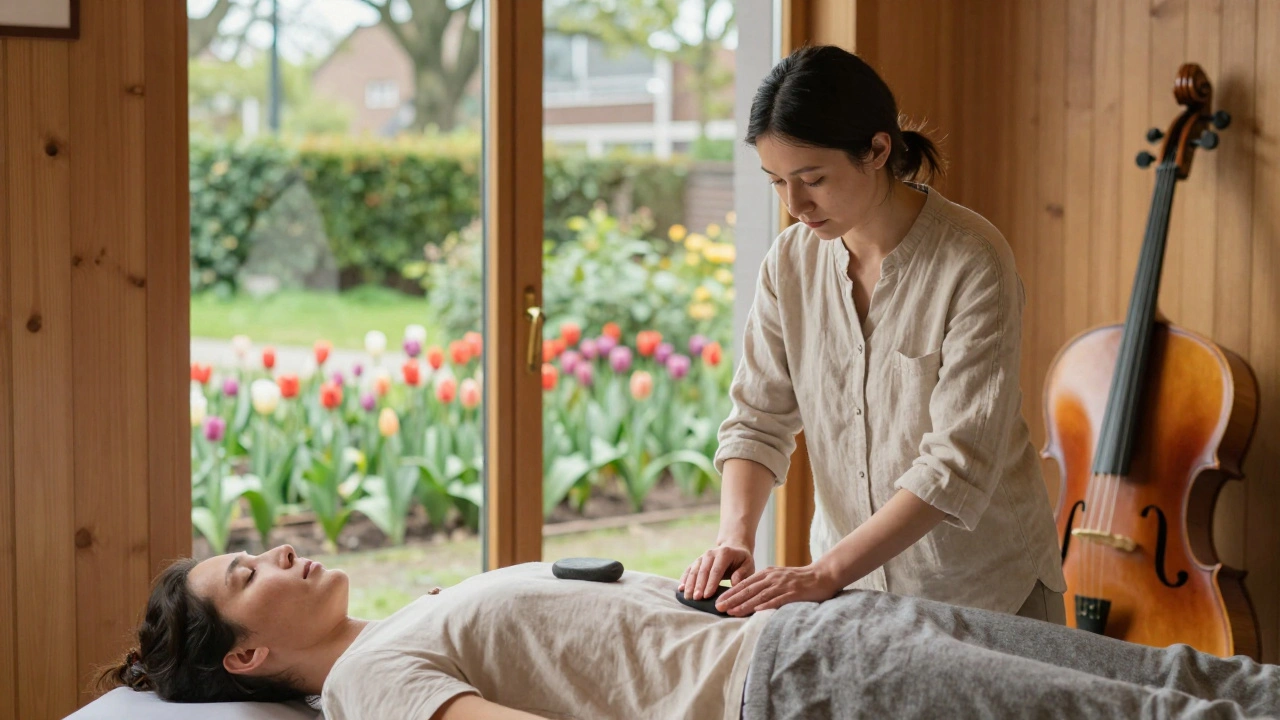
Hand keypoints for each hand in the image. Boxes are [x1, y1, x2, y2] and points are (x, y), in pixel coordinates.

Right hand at [679, 541, 755, 599]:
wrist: (733, 548)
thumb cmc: (742, 561)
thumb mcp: (748, 565)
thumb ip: (742, 573)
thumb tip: (734, 582)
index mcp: (724, 553)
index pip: (716, 570)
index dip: (711, 583)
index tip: (707, 595)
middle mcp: (711, 553)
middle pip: (703, 571)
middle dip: (698, 586)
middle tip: (696, 599)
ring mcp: (702, 557)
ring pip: (694, 571)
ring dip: (690, 584)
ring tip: (687, 596)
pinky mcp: (697, 562)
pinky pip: (689, 570)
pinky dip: (684, 579)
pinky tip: (681, 588)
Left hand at [715, 563, 842, 615]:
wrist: (823, 575)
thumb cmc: (800, 580)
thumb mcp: (779, 578)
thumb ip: (765, 585)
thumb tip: (749, 596)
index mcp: (767, 574)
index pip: (745, 583)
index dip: (730, 592)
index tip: (718, 600)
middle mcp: (772, 578)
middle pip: (748, 589)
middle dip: (732, 599)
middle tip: (718, 607)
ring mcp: (782, 585)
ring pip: (759, 595)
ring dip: (744, 604)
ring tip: (731, 611)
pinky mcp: (793, 593)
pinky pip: (777, 600)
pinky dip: (766, 605)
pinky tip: (756, 610)